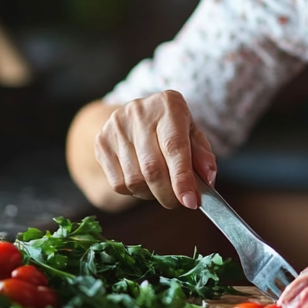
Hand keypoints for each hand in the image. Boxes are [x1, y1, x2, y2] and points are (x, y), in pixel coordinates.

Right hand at [94, 91, 217, 209]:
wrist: (138, 114)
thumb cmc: (172, 128)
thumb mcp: (193, 134)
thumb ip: (203, 156)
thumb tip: (206, 181)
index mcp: (168, 105)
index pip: (175, 147)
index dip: (182, 179)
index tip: (191, 202)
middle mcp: (138, 112)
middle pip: (152, 168)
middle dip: (169, 194)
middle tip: (179, 203)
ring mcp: (116, 127)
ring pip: (135, 180)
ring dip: (152, 194)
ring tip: (161, 186)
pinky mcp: (101, 142)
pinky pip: (118, 184)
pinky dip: (135, 192)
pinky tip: (143, 180)